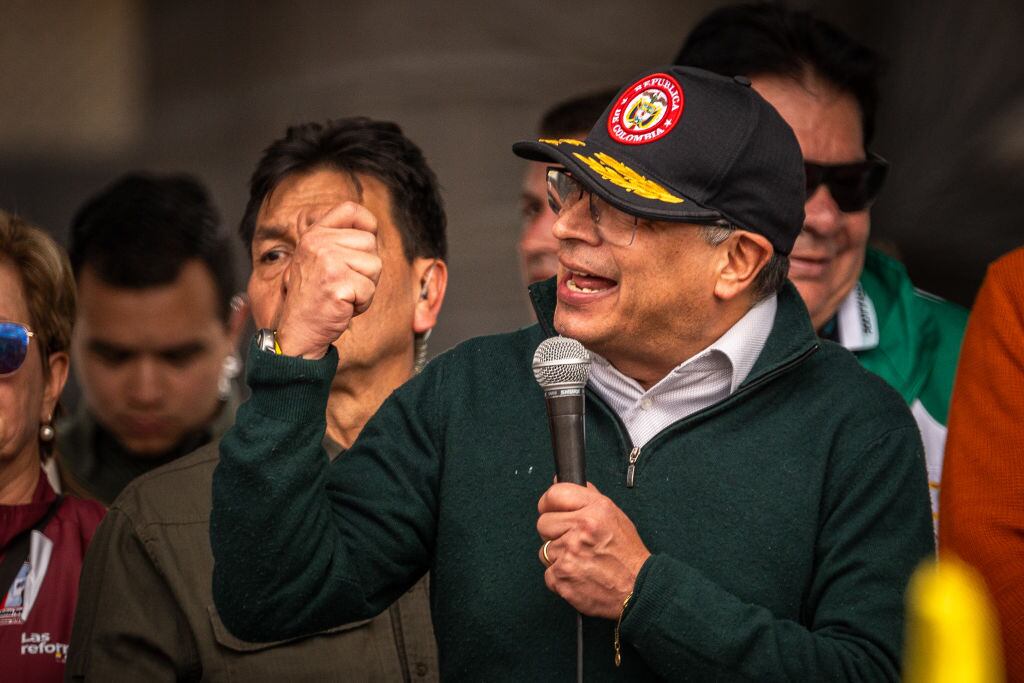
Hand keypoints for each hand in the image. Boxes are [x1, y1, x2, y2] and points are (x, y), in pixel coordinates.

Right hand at [276, 202, 380, 358]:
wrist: (299, 329)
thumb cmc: (316, 297)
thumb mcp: (321, 259)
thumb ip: (339, 241)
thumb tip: (371, 227)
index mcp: (314, 234)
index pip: (350, 209)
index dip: (367, 222)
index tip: (367, 237)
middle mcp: (318, 243)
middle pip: (370, 242)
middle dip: (367, 267)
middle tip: (345, 282)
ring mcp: (327, 261)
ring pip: (375, 265)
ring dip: (366, 286)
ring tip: (343, 294)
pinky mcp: (338, 283)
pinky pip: (370, 289)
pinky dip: (362, 303)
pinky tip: (343, 305)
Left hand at [536, 482, 650, 618]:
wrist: (637, 589)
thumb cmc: (627, 553)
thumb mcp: (614, 515)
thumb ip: (587, 497)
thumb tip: (558, 482)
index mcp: (596, 510)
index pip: (554, 495)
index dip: (549, 503)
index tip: (551, 510)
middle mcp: (581, 529)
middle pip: (543, 523)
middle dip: (554, 532)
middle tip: (572, 541)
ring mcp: (569, 555)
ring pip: (544, 550)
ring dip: (558, 556)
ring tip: (581, 560)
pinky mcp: (562, 577)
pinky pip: (548, 573)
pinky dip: (560, 577)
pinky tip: (579, 576)